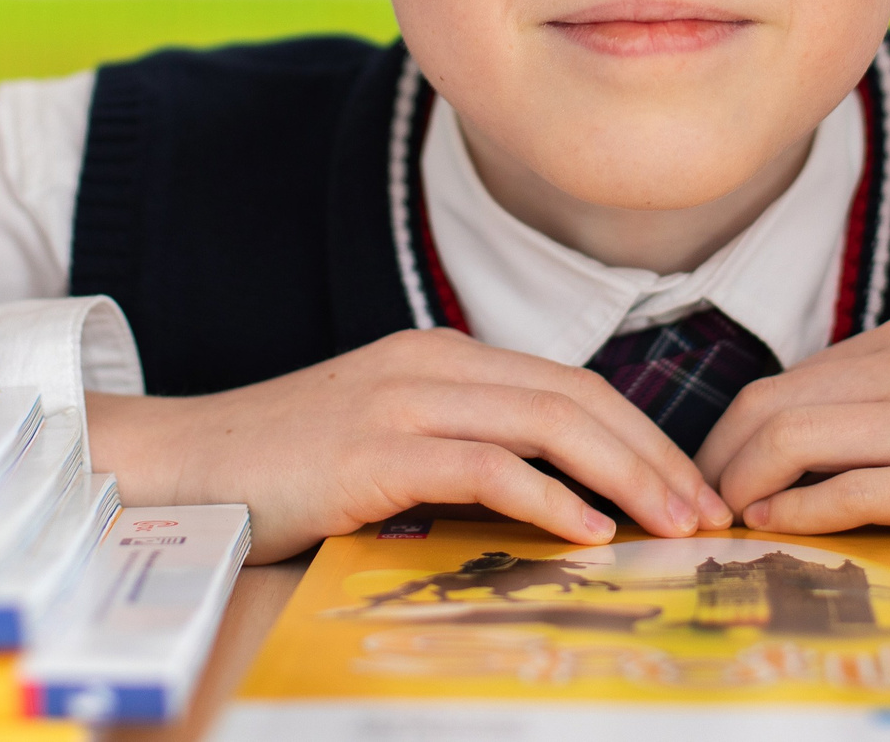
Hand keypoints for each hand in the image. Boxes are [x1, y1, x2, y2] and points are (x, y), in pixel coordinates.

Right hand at [86, 328, 733, 561]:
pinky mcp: (378, 448)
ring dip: (625, 477)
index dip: (639, 433)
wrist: (181, 463)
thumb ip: (456, 449)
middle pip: (577, 397)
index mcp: (441, 356)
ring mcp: (405, 399)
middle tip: (708, 512)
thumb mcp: (382, 443)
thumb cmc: (280, 469)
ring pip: (550, 424)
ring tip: (675, 525)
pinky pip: (489, 466)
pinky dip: (550, 498)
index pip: (568, 384)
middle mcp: (433, 363)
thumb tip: (544, 499)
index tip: (687, 487)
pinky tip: (590, 533)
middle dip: (654, 454)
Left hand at [694, 313, 889, 535]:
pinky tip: (777, 533)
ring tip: (727, 527)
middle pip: (768, 406)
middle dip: (715, 463)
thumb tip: (822, 444)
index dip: (731, 437)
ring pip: (794, 441)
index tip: (714, 481)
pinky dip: (800, 514)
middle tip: (700, 511)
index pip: (783, 382)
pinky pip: (853, 492)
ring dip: (742, 488)